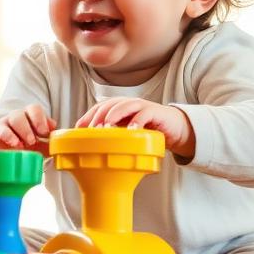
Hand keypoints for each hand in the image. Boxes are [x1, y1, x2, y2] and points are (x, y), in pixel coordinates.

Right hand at [0, 105, 55, 153]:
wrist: (0, 156)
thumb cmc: (22, 148)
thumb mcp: (39, 148)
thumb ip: (49, 143)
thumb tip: (59, 140)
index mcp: (30, 118)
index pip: (37, 110)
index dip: (43, 119)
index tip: (47, 132)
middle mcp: (19, 117)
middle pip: (29, 109)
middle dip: (37, 121)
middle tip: (41, 135)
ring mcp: (6, 123)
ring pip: (16, 117)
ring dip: (25, 129)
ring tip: (29, 143)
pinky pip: (1, 129)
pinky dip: (9, 136)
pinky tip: (16, 144)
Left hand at [76, 99, 193, 156]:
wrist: (175, 129)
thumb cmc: (147, 132)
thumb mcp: (127, 135)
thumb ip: (113, 137)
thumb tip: (91, 149)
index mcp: (118, 108)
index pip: (98, 108)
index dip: (87, 116)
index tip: (77, 130)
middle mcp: (127, 104)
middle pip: (108, 105)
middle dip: (98, 116)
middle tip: (92, 131)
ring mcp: (141, 106)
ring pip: (123, 106)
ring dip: (113, 116)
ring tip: (107, 128)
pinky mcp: (155, 112)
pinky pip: (144, 114)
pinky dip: (136, 121)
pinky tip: (131, 130)